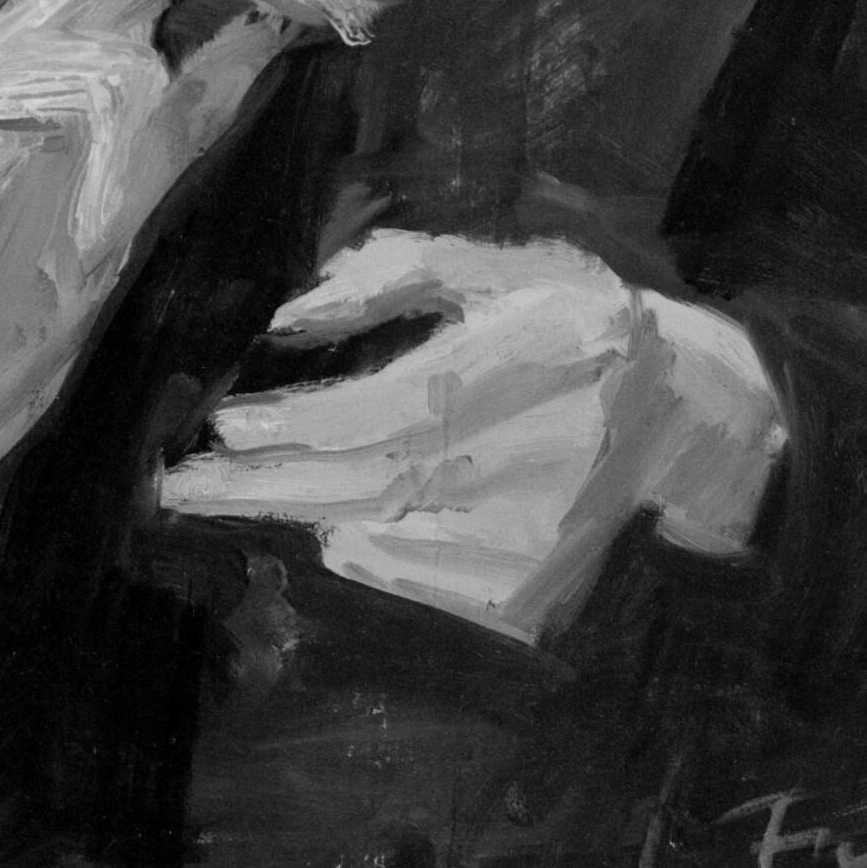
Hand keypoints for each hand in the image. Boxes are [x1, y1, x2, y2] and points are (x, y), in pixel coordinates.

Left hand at [153, 230, 785, 643]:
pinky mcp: (533, 601)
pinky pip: (408, 578)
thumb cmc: (578, 319)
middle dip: (260, 490)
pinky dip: (364, 543)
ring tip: (273, 479)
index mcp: (539, 360)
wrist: (693, 422)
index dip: (307, 423)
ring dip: (307, 510)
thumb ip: (392, 273)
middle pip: (375, 488)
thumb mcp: (499, 266)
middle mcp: (545, 458)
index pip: (400, 408)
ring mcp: (542, 542)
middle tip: (173, 487)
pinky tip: (367, 509)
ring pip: (381, 542)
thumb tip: (286, 315)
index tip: (225, 422)